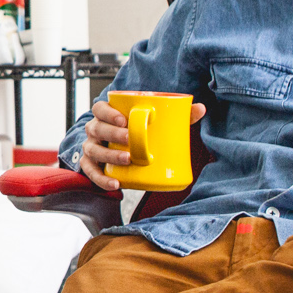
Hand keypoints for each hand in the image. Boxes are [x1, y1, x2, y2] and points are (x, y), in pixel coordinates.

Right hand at [80, 99, 205, 191]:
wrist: (120, 150)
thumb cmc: (137, 131)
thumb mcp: (154, 122)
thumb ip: (176, 115)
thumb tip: (201, 108)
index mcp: (106, 115)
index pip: (100, 108)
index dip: (109, 113)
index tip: (125, 119)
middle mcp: (95, 130)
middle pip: (97, 128)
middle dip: (112, 133)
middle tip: (130, 139)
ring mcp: (91, 148)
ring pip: (93, 151)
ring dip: (109, 156)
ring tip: (128, 159)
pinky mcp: (92, 166)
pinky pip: (91, 173)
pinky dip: (101, 179)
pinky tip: (116, 184)